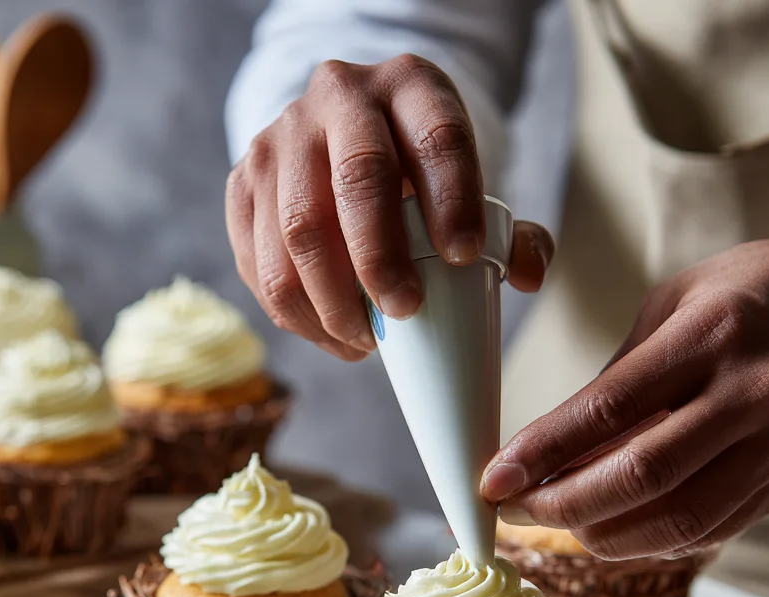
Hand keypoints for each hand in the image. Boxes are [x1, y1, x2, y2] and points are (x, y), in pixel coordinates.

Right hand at [226, 54, 553, 360]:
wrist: (340, 134)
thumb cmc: (414, 170)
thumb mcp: (463, 178)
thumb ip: (509, 230)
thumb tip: (526, 275)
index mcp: (408, 86)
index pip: (435, 137)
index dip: (452, 201)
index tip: (464, 259)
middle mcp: (336, 99)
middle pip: (353, 183)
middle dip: (380, 261)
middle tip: (404, 312)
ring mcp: (278, 140)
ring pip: (296, 233)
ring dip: (332, 302)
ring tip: (367, 339)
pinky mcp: (241, 186)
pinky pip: (259, 264)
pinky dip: (296, 314)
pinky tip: (332, 334)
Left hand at [482, 231, 768, 558]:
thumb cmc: (749, 295)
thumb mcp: (672, 306)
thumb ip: (616, 379)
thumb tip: (549, 449)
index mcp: (711, 338)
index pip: (607, 411)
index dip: (540, 453)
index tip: (493, 479)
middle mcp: (751, 395)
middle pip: (638, 478)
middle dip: (558, 506)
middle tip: (511, 510)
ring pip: (675, 522)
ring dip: (598, 535)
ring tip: (552, 522)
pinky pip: (706, 533)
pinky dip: (646, 541)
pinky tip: (610, 527)